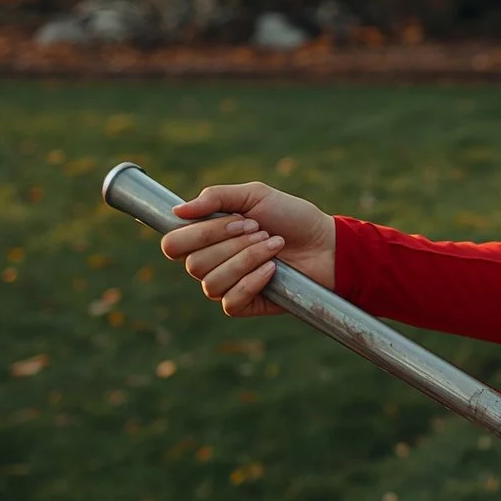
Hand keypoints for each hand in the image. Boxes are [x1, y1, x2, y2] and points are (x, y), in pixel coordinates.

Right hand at [161, 181, 338, 316]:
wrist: (326, 243)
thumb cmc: (291, 217)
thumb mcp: (256, 196)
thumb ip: (216, 197)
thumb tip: (177, 210)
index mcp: (207, 236)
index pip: (174, 244)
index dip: (200, 233)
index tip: (237, 220)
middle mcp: (211, 262)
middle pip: (193, 263)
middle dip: (232, 244)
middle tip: (261, 230)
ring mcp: (226, 284)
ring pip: (211, 282)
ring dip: (247, 259)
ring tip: (275, 245)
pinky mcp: (244, 304)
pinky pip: (230, 300)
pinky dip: (253, 281)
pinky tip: (273, 269)